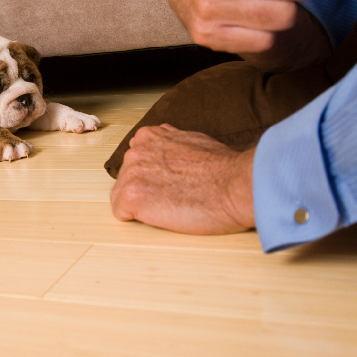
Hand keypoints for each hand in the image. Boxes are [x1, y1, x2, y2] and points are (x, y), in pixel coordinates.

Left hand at [110, 124, 255, 234]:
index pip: (135, 162)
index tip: (168, 184)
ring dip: (142, 206)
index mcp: (148, 137)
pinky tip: (162, 214)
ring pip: (122, 197)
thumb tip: (167, 149)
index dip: (151, 178)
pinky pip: (121, 213)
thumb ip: (170, 144)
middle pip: (126, 180)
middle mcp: (135, 151)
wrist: (235, 185)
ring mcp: (131, 173)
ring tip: (171, 206)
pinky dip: (138, 218)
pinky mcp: (131, 196)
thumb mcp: (192, 140)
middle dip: (145, 191)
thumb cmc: (223, 169)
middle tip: (173, 197)